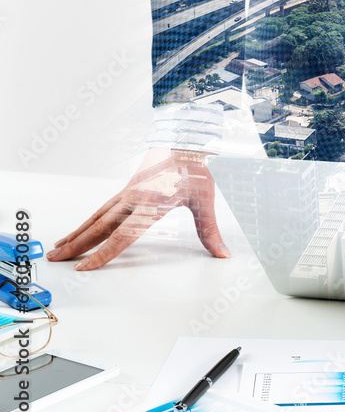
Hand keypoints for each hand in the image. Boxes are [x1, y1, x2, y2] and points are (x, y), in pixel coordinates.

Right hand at [47, 147, 228, 269]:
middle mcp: (134, 198)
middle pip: (100, 227)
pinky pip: (103, 208)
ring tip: (58, 247)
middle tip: (54, 259)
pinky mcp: (128, 189)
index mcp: (151, 203)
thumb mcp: (206, 200)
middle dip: (77, 246)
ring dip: (77, 233)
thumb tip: (222, 253)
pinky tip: (81, 229)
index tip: (85, 268)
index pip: (123, 236)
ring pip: (97, 217)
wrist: (187, 142)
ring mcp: (128, 193)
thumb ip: (210, 230)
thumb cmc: (196, 170)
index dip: (103, 254)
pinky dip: (88, 221)